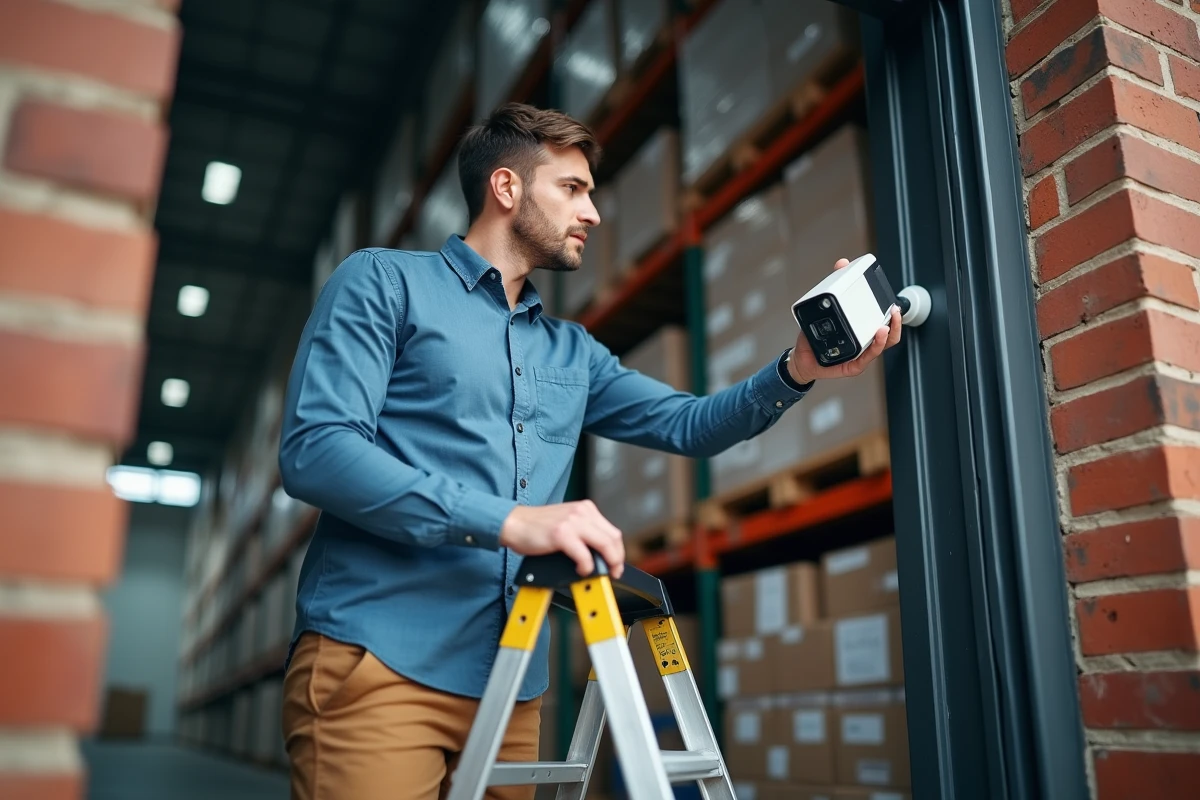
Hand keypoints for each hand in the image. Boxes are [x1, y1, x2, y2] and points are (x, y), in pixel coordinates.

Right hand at [500, 500, 624, 578]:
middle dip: (617, 559)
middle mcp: (582, 512)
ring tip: (602, 573)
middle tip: (613, 572)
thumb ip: (583, 532)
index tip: (616, 564)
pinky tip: (582, 570)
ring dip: (608, 563)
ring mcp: (572, 522)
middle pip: (613, 538)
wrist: (514, 523)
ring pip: (604, 545)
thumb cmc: (536, 527)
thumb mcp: (567, 523)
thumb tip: (600, 556)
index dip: (618, 551)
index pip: (612, 532)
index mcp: (585, 509)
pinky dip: (587, 566)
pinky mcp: (561, 534)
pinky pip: (584, 555)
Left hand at [787, 258, 902, 384]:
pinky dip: (872, 350)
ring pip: (881, 347)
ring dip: (886, 336)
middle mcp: (864, 343)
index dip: (894, 314)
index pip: (885, 322)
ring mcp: (859, 355)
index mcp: (862, 331)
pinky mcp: (851, 366)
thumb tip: (842, 263)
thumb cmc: (815, 336)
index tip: (894, 303)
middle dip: (896, 323)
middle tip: (894, 311)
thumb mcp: (824, 308)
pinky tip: (874, 340)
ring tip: (885, 326)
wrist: (801, 357)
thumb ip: (834, 285)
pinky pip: (864, 360)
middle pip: (889, 335)